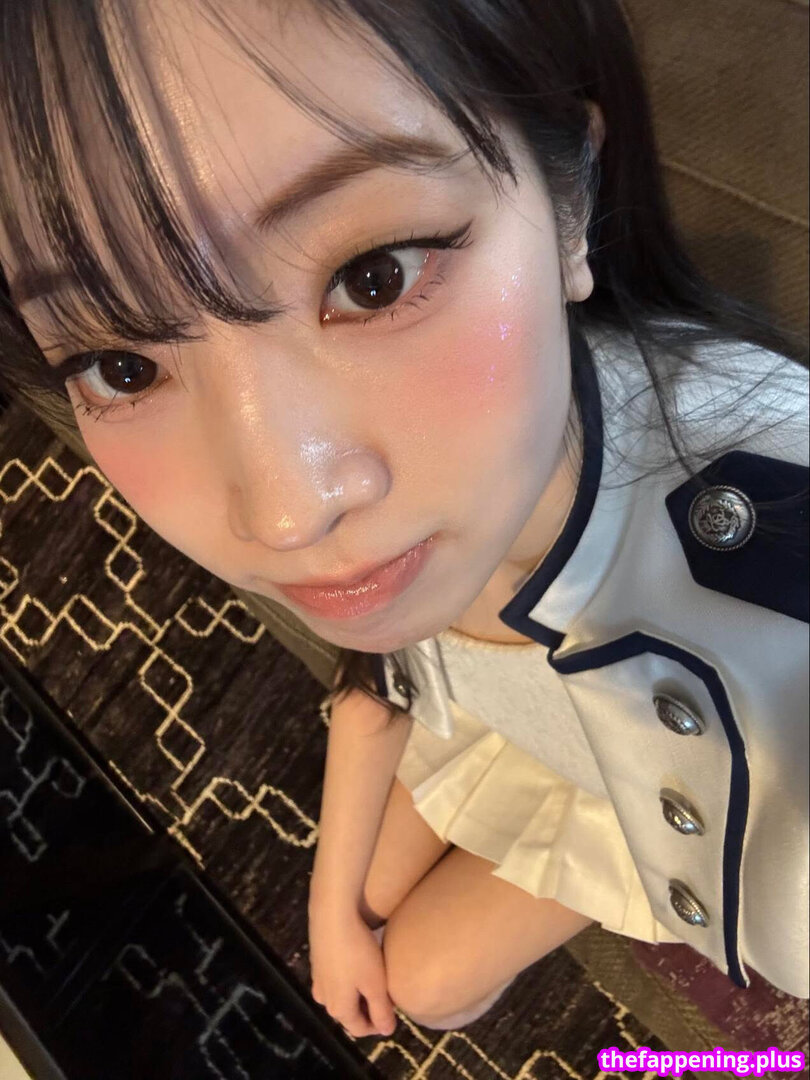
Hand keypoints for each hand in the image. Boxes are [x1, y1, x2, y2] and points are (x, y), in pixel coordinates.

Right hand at [309, 902, 396, 1038]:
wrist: (332, 915)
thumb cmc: (358, 952)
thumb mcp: (375, 984)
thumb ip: (381, 1010)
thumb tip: (386, 1032)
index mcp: (338, 1009)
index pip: (359, 1029)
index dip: (377, 1026)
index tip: (393, 1015)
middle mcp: (323, 998)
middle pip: (348, 1013)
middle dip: (366, 1010)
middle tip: (385, 997)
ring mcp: (317, 979)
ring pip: (340, 995)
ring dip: (357, 994)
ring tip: (373, 980)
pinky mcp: (316, 960)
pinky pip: (334, 979)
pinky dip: (347, 979)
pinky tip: (357, 963)